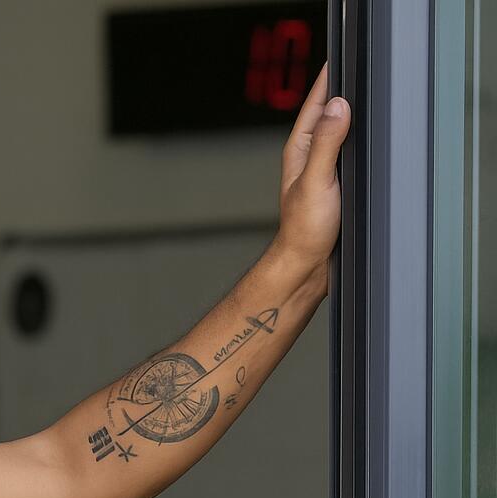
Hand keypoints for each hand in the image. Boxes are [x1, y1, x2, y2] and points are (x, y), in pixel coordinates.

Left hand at [274, 61, 349, 270]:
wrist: (307, 265)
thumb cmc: (304, 229)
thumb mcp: (317, 180)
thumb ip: (327, 143)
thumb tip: (339, 107)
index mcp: (300, 150)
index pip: (315, 105)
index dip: (327, 81)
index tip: (339, 61)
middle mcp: (309, 158)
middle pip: (329, 117)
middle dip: (341, 94)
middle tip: (358, 75)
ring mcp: (322, 171)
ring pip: (340, 136)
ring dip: (351, 119)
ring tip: (365, 100)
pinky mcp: (334, 185)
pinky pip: (349, 155)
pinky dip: (358, 144)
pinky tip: (368, 143)